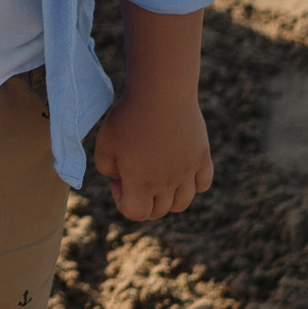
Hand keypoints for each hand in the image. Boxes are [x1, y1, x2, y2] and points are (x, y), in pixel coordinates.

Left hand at [90, 83, 211, 221]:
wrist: (161, 94)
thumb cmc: (129, 117)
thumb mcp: (104, 143)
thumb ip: (105, 168)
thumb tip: (119, 177)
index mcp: (141, 184)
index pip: (135, 214)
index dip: (122, 202)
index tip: (118, 180)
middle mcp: (167, 183)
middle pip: (159, 211)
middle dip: (144, 200)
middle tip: (136, 174)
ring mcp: (187, 172)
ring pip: (182, 203)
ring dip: (168, 198)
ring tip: (158, 176)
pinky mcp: (202, 157)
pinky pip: (203, 184)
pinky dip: (193, 184)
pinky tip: (181, 168)